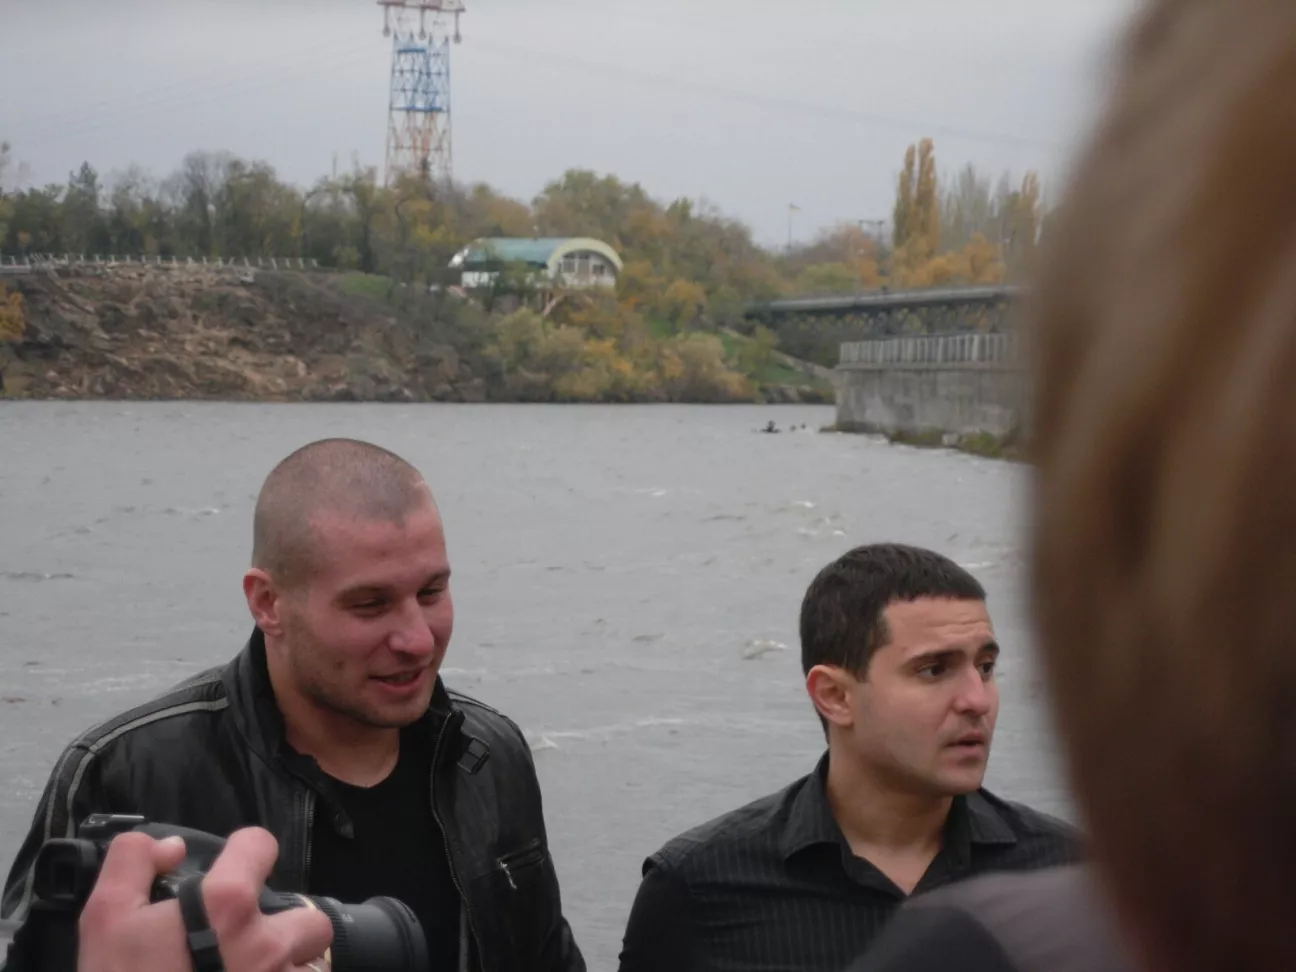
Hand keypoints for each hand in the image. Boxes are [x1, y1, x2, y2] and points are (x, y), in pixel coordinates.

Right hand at [77, 827, 332, 971]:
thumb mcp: (104, 918)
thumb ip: (133, 862)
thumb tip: (172, 847)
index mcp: (229, 906)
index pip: (262, 846)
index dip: (245, 852)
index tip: (231, 868)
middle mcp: (268, 943)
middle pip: (310, 920)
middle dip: (287, 926)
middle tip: (248, 941)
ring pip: (311, 967)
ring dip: (289, 968)